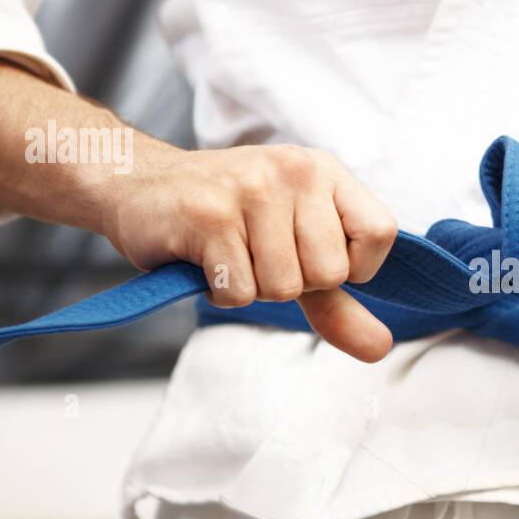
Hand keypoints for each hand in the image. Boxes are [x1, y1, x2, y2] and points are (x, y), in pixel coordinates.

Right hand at [102, 143, 397, 361]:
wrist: (137, 184)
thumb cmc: (226, 219)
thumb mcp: (294, 250)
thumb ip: (339, 301)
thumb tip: (381, 348)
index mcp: (326, 171)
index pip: (381, 234)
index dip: (351, 267)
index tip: (311, 256)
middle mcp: (296, 170)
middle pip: (330, 273)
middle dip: (293, 283)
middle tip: (257, 253)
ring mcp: (252, 189)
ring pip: (284, 287)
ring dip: (252, 287)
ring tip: (230, 253)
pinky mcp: (209, 215)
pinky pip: (240, 293)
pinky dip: (220, 291)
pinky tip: (205, 259)